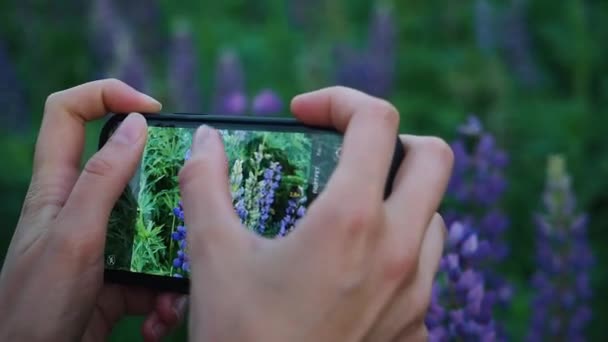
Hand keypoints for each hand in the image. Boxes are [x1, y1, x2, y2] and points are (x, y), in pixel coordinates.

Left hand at [0, 79, 185, 341]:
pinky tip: (164, 317)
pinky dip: (165, 294)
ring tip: (179, 288)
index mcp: (58, 186)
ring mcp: (102, 243)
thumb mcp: (74, 236)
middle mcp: (81, 207)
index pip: (67, 113)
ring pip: (150, 225)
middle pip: (127, 170)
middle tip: (192, 197)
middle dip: (164, 184)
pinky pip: (153, 271)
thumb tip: (135, 124)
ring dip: (172, 255)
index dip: (106, 95)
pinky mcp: (118, 276)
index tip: (153, 111)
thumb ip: (103, 179)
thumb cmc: (36, 305)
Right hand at [180, 87, 452, 340]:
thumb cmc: (242, 339)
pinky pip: (424, 269)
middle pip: (433, 157)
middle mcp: (399, 251)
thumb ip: (204, 185)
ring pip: (435, 215)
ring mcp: (416, 293)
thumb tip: (205, 142)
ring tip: (350, 211)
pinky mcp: (417, 328)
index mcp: (352, 220)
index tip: (305, 113)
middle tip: (346, 154)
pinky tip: (355, 271)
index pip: (378, 122)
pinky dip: (398, 251)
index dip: (341, 100)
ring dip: (398, 198)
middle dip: (391, 140)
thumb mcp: (212, 257)